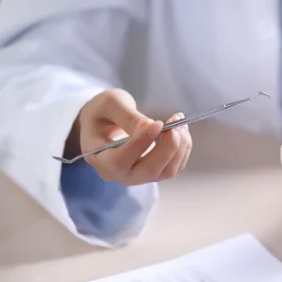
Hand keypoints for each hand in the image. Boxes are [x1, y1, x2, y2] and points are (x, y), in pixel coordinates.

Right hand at [68, 88, 192, 184]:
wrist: (102, 124)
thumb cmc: (101, 112)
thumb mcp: (109, 104)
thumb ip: (128, 116)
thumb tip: (153, 127)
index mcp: (99, 159)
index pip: (120, 161)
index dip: (141, 143)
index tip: (157, 123)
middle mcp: (119, 175)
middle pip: (149, 170)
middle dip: (168, 146)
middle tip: (176, 121)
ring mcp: (137, 177)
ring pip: (166, 171)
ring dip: (179, 147)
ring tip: (179, 121)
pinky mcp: (153, 173)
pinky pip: (173, 167)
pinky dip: (182, 149)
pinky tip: (180, 130)